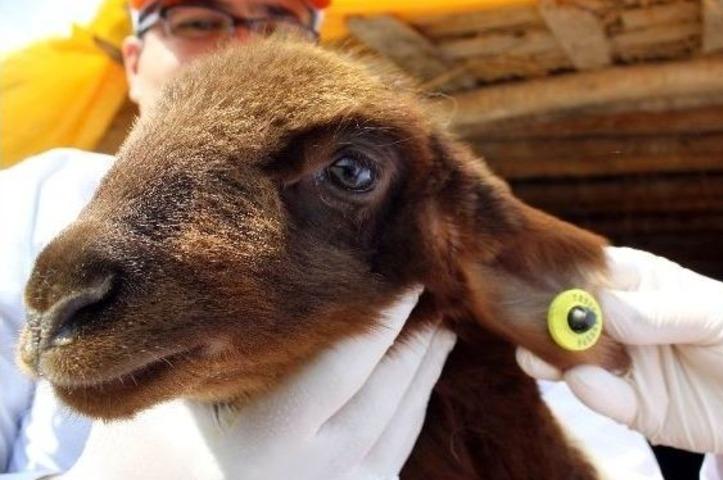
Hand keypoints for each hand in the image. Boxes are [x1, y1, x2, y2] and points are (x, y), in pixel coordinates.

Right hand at [61, 287, 455, 479]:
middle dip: (415, 334)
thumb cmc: (202, 451)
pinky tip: (429, 364)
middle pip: (387, 387)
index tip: (405, 276)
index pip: (344, 365)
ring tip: (441, 319)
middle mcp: (320, 468)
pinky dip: (421, 395)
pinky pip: (406, 436)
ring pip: (406, 412)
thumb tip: (249, 281)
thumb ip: (230, 355)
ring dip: (428, 362)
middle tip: (432, 286)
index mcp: (274, 439)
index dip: (381, 317)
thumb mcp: (206, 402)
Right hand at [517, 247, 722, 471]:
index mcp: (638, 281)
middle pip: (564, 311)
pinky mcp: (625, 404)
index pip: (589, 268)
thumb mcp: (722, 314)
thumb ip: (665, 312)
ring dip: (549, 353)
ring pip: (565, 354)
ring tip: (547, 356)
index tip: (540, 279)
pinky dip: (585, 390)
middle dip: (543, 314)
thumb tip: (606, 309)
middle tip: (533, 322)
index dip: (562, 271)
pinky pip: (595, 396)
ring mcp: (617, 361)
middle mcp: (617, 319)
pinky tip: (585, 382)